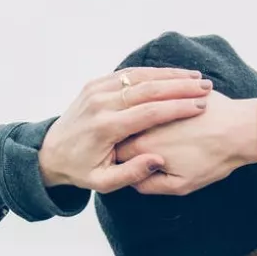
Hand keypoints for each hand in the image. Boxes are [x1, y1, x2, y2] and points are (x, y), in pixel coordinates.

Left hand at [39, 68, 212, 192]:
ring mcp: (97, 90)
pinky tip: (174, 75)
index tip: (200, 106)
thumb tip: (157, 160)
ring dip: (170, 76)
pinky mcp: (96, 83)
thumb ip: (132, 174)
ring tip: (196, 79)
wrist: (51, 152)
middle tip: (205, 88)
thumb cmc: (81, 170)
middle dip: (179, 87)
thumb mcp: (104, 183)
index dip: (177, 108)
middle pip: (147, 89)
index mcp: (105, 127)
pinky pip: (129, 73)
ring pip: (140, 76)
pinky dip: (154, 73)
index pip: (148, 112)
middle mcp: (100, 104)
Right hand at [115, 94, 256, 195]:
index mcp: (142, 146)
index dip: (121, 157)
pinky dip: (159, 101)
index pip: (115, 152)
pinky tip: (170, 108)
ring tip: (161, 129)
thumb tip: (133, 179)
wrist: (242, 130)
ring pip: (138, 109)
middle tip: (143, 145)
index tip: (128, 159)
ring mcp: (158, 103)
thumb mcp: (181, 185)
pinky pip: (158, 95)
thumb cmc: (214, 159)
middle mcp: (144, 122)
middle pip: (124, 129)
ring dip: (142, 115)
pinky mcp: (173, 90)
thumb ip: (149, 184)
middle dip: (128, 135)